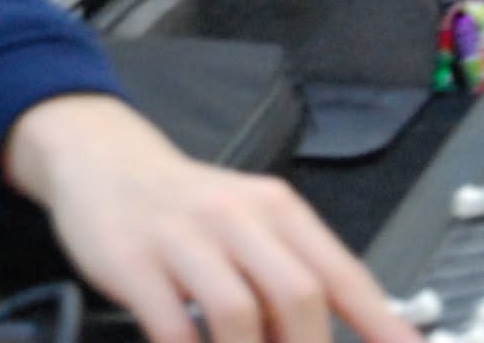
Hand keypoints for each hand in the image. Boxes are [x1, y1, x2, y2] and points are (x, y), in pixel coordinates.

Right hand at [0, 94, 421, 342]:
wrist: (102, 158)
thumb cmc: (186, 205)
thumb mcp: (249, 222)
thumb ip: (291, 273)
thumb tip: (333, 336)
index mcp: (276, 209)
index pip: (342, 274)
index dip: (381, 324)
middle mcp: (235, 217)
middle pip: (298, 295)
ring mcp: (182, 238)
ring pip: (237, 311)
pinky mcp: (132, 262)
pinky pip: (171, 326)